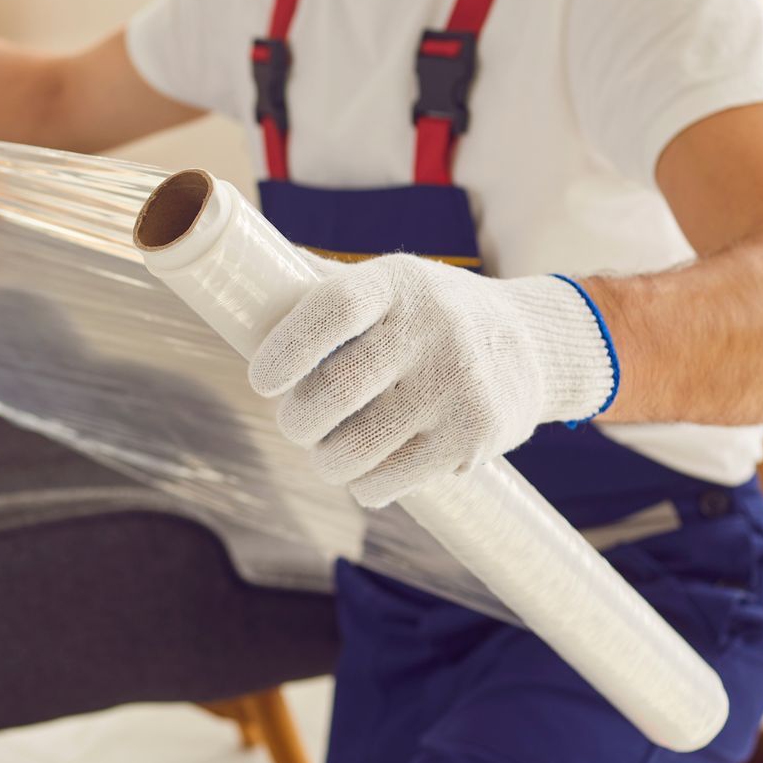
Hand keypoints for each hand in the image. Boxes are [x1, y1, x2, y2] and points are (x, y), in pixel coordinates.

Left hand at [249, 254, 616, 507]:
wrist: (533, 343)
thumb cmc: (428, 315)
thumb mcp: (386, 282)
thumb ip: (317, 284)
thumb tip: (229, 276)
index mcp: (395, 284)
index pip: (331, 310)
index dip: (285, 349)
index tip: (260, 380)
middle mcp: (432, 328)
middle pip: (334, 391)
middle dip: (297, 420)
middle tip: (295, 423)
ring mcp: (458, 384)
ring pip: (356, 448)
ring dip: (326, 460)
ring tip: (327, 451)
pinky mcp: (475, 435)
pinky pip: (389, 480)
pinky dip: (364, 486)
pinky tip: (367, 473)